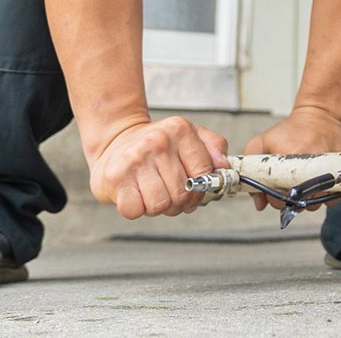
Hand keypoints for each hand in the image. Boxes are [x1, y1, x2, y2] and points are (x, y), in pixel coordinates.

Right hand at [88, 117, 229, 219]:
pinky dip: (137, 209)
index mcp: (179, 130)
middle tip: (170, 192)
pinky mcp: (116, 177)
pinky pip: (135, 211)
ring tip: (152, 191)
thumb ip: (213, 146)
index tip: (195, 188)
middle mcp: (157, 141)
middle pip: (182, 193)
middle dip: (179, 201)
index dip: (202, 188)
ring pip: (160, 205)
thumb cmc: (155, 143)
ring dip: (158, 206)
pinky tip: (136, 194)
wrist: (115, 139)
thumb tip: (225, 166)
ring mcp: (135, 159)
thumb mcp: (188, 135)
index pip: (204, 172)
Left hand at [243, 103, 340, 211]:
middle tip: (291, 182)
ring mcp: (330, 170)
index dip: (275, 197)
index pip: (279, 197)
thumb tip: (259, 202)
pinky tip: (319, 178)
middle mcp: (311, 166)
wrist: (322, 113)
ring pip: (317, 203)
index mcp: (289, 157)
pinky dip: (325, 193)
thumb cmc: (292, 129)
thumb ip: (251, 169)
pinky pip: (333, 196)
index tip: (276, 187)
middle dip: (291, 199)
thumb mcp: (262, 141)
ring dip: (309, 197)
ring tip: (306, 178)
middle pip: (299, 204)